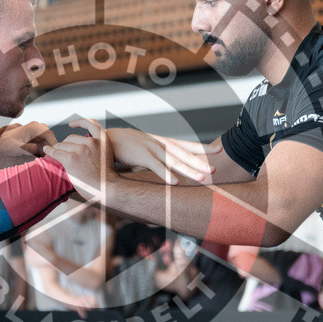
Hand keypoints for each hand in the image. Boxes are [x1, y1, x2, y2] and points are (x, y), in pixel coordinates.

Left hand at [0, 122, 56, 167]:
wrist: (1, 144)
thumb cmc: (7, 145)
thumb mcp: (15, 148)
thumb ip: (25, 148)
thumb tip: (35, 148)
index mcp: (33, 127)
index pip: (49, 134)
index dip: (54, 144)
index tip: (55, 154)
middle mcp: (38, 128)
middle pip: (51, 138)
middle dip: (53, 148)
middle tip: (52, 159)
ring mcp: (38, 133)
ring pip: (49, 141)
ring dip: (50, 150)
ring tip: (48, 160)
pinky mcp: (38, 139)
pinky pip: (46, 145)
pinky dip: (46, 151)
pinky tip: (44, 159)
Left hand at [43, 118, 115, 200]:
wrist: (107, 188)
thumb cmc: (106, 177)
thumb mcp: (107, 156)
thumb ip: (96, 147)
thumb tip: (81, 145)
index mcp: (102, 140)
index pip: (90, 124)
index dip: (80, 123)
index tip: (72, 124)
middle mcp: (91, 142)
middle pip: (71, 138)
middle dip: (66, 144)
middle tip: (63, 153)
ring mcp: (81, 149)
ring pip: (62, 145)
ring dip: (58, 149)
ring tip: (54, 153)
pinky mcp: (71, 159)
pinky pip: (56, 152)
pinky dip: (49, 151)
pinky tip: (46, 150)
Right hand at [87, 122, 217, 183]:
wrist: (103, 139)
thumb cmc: (124, 147)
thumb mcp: (144, 151)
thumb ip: (156, 158)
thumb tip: (168, 167)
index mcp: (161, 142)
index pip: (186, 144)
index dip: (202, 147)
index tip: (219, 149)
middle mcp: (159, 143)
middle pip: (183, 153)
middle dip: (200, 161)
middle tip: (215, 169)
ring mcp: (150, 148)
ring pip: (173, 160)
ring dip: (188, 169)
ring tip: (202, 177)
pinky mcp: (139, 155)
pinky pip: (155, 166)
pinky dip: (165, 174)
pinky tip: (176, 182)